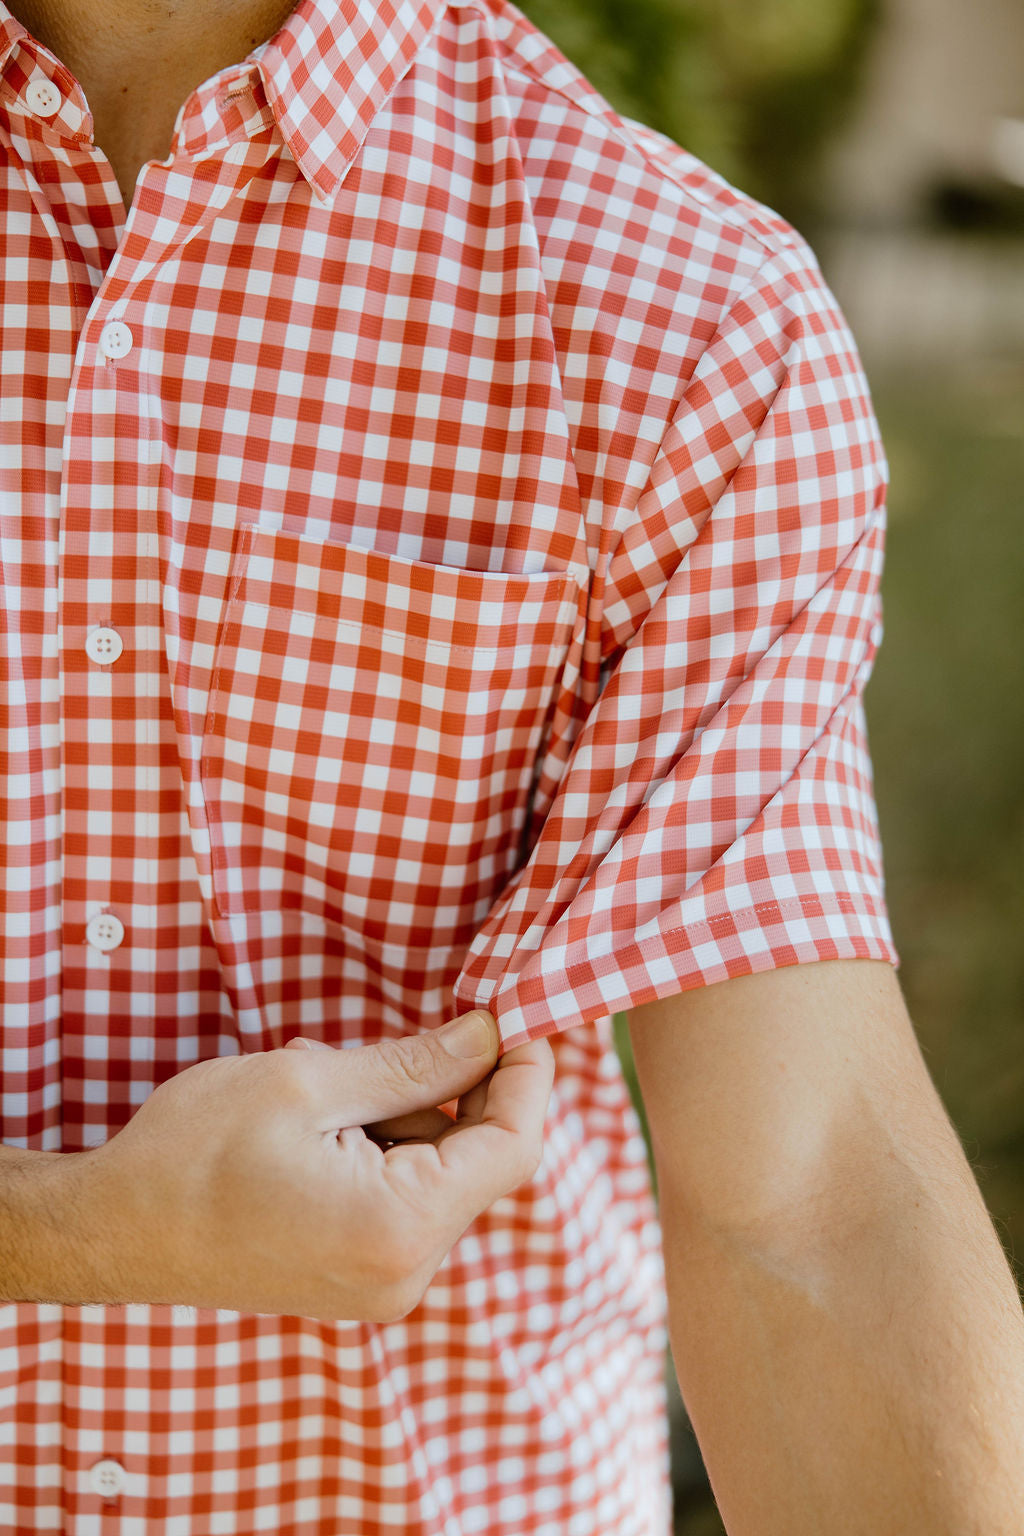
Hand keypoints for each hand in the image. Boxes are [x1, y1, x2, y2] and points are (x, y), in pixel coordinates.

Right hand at [84, 1012, 553, 1321]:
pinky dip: (383, 1148)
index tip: (514, 1014)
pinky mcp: (358, 1280)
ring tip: (319, 1090)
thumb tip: (488, 1036)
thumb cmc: (194, 1152)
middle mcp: (404, 1274)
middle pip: (478, 1162)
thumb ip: (414, 1065)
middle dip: (446, 1089)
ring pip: (438, 1175)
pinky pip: (405, 1200)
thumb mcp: (308, 1083)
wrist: (111, 1231)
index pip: (514, 1147)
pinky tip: (319, 1127)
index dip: (528, 1074)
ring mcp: (381, 1286)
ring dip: (402, 1115)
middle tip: (378, 1045)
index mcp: (400, 1227)